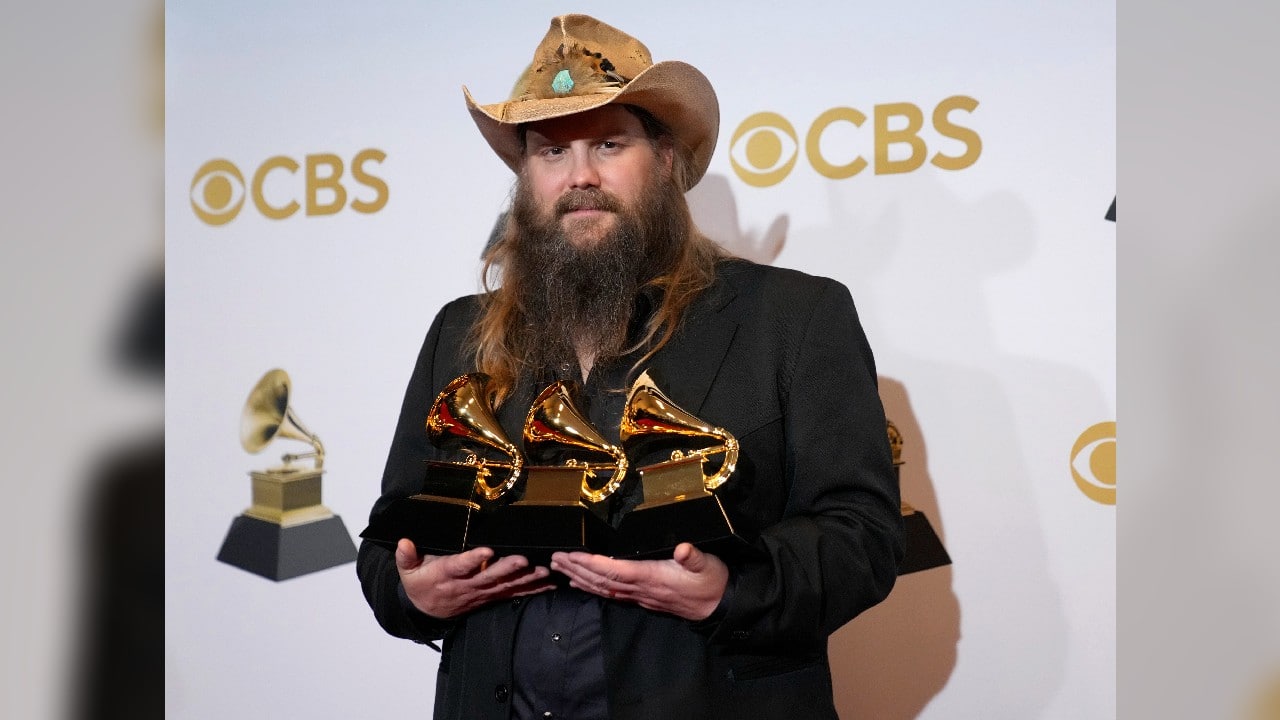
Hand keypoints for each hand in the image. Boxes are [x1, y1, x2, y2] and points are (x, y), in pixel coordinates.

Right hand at [395, 540, 553, 618]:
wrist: (426, 610)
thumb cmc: (420, 582)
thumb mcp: (407, 570)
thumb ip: (406, 557)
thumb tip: (404, 542)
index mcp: (446, 575)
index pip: (459, 566)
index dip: (472, 560)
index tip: (486, 551)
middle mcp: (466, 585)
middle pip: (488, 577)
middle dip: (507, 569)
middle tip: (523, 560)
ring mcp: (481, 592)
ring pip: (505, 586)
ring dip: (525, 580)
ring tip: (542, 571)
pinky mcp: (491, 596)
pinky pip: (512, 594)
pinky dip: (531, 589)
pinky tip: (548, 584)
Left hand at [549, 542, 727, 620]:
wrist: (719, 606)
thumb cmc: (712, 582)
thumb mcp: (708, 564)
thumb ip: (693, 556)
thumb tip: (682, 548)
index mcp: (652, 577)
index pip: (615, 570)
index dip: (592, 564)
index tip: (572, 555)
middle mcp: (641, 589)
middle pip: (602, 580)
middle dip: (576, 569)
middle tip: (555, 559)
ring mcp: (641, 596)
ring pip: (603, 589)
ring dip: (580, 578)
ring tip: (560, 568)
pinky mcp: (643, 598)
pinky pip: (611, 594)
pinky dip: (594, 587)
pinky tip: (583, 583)